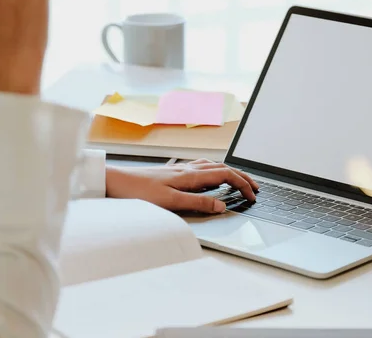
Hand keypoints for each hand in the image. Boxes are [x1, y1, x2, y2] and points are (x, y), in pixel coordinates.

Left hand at [106, 159, 258, 213]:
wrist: (115, 181)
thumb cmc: (139, 191)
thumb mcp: (170, 202)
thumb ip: (197, 203)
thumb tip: (222, 206)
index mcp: (190, 175)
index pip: (226, 176)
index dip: (243, 184)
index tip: (253, 195)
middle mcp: (187, 169)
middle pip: (223, 168)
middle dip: (242, 177)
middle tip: (255, 187)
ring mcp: (180, 169)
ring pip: (212, 166)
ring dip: (229, 172)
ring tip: (238, 180)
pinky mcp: (172, 172)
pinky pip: (200, 167)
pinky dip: (213, 171)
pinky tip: (208, 176)